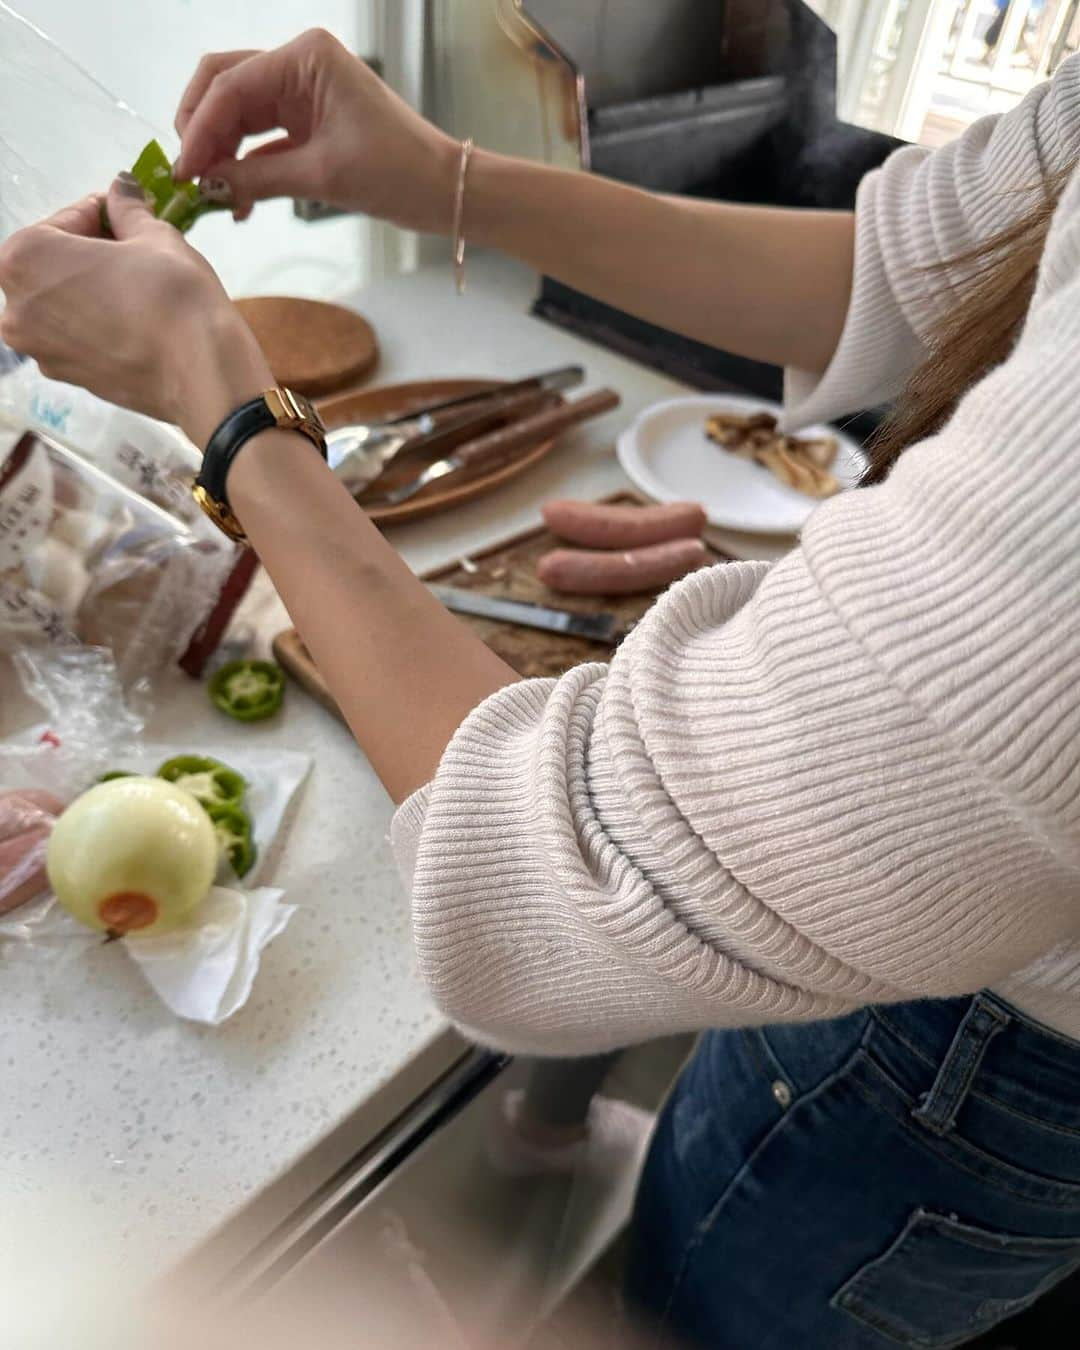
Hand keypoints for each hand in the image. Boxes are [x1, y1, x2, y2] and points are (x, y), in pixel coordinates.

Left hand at [0, 177, 271, 446]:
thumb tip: (122, 189)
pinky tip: (136, 320)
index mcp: (25, 259)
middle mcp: (17, 307)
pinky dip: (99, 324)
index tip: (128, 215)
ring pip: (64, 304)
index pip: (61, 222)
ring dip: (94, 289)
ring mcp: (41, 349)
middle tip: (135, 251)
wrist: (202, 372)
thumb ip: (127, 210)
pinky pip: (78, 338)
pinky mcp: (69, 378)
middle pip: (54, 265)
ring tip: (138, 287)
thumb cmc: (173, 296)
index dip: (100, 214)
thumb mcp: (154, 236)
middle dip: (91, 253)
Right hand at [174, 28, 458, 230]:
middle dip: (202, 132)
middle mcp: (299, 65)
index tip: (183, 172)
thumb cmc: (399, 172)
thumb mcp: (322, 176)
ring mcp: (302, 92)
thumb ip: (257, 177)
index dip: (199, 129)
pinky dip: (244, 167)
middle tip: (190, 179)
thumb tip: (206, 186)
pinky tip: (236, 200)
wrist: (443, 190)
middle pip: (224, 87)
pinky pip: (260, 139)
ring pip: (237, 115)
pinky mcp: (308, 122)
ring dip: (220, 153)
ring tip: (212, 197)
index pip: (230, 86)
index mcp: (305, 58)